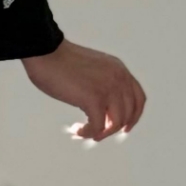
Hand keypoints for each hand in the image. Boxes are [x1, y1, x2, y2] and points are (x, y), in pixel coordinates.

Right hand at [22, 38, 145, 141]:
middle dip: (114, 129)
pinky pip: (98, 127)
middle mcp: (119, 79)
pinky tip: (77, 130)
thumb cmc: (60, 61)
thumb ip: (102, 83)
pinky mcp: (94, 99)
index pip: (139, 98)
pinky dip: (88, 133)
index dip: (134, 117)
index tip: (124, 128)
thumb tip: (102, 109)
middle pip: (129, 114)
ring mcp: (108, 88)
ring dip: (100, 133)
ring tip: (84, 132)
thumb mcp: (92, 69)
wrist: (45, 52)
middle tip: (97, 134)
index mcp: (119, 70)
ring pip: (115, 124)